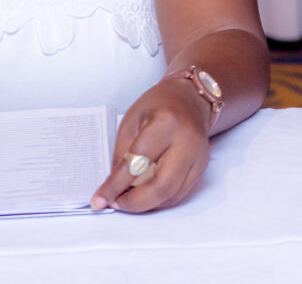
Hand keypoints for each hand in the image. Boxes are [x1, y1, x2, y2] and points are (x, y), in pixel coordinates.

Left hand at [90, 76, 210, 212]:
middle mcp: (187, 142)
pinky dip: (159, 200)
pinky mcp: (202, 167)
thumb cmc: (159, 105)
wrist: (190, 98)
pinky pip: (179, 193)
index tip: (99, 200)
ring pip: (171, 195)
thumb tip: (113, 187)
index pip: (137, 163)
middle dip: (135, 203)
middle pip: (161, 187)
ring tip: (127, 199)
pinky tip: (144, 195)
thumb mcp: (131, 120)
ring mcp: (198, 156)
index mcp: (166, 123)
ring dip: (146, 204)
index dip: (115, 185)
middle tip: (116, 203)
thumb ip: (122, 154)